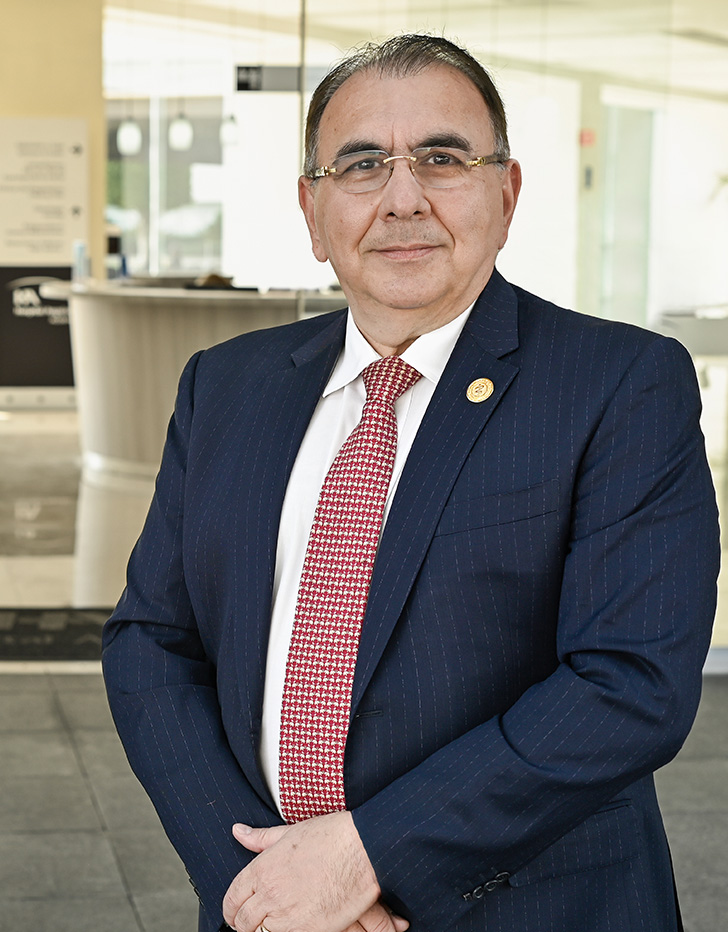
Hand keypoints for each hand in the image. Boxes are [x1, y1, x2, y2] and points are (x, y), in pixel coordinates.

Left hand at [222, 811, 408, 931]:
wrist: (362, 850)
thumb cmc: (330, 837)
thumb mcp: (290, 832)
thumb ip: (260, 838)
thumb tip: (238, 831)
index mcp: (261, 869)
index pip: (233, 898)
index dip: (231, 908)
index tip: (235, 912)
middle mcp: (269, 894)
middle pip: (243, 922)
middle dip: (243, 923)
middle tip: (250, 922)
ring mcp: (286, 915)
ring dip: (263, 930)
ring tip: (272, 924)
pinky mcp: (306, 930)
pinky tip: (290, 926)